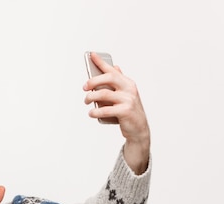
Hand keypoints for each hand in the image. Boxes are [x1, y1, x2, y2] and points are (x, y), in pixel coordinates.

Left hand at [83, 52, 150, 173]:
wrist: (139, 129)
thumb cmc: (128, 111)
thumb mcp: (125, 95)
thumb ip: (119, 82)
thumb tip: (115, 67)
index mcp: (128, 83)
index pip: (112, 70)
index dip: (101, 62)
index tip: (91, 55)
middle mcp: (129, 89)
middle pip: (108, 78)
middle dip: (93, 81)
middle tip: (84, 87)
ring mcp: (128, 100)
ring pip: (104, 94)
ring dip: (91, 98)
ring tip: (86, 102)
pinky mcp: (125, 111)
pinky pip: (106, 109)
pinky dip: (95, 111)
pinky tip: (91, 113)